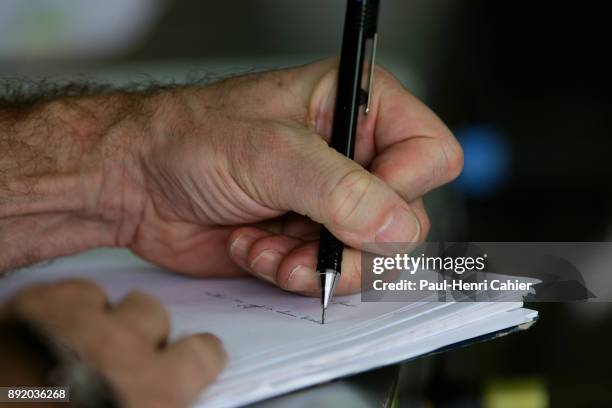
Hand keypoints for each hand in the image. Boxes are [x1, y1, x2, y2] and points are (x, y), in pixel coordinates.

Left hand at [0, 280, 224, 407]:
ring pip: (104, 295)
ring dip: (95, 314)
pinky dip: (54, 308)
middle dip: (138, 329)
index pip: (203, 351)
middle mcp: (119, 349)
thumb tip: (167, 396)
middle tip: (116, 354)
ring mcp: (72, 324)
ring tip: (74, 339)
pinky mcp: (29, 309)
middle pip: (151, 313)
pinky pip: (58, 292)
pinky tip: (42, 331)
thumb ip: (159, 401)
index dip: (196, 356)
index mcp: (152, 389)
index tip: (187, 360)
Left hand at [123, 59, 462, 294]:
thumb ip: (339, 191)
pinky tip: (257, 249)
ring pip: (371, 255)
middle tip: (309, 235)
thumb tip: (397, 227)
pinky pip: (331, 274)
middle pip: (406, 216)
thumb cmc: (188, 139)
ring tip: (272, 247)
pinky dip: (295, 274)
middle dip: (354, 240)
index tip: (356, 203)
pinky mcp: (308, 238)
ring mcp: (331, 202)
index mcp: (356, 107)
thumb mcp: (269, 153)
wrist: (136, 183)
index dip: (404, 187)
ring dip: (319, 264)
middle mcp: (351, 155)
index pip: (429, 154)